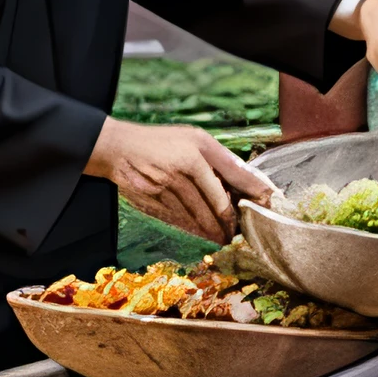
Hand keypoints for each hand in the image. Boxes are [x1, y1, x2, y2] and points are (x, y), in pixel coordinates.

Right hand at [86, 118, 275, 243]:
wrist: (115, 148)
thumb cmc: (161, 140)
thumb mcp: (195, 138)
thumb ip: (223, 158)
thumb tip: (252, 182)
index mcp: (195, 155)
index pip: (229, 184)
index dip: (247, 200)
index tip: (262, 209)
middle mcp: (180, 174)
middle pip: (213, 207)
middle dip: (229, 225)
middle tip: (240, 234)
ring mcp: (163, 190)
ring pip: (196, 218)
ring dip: (212, 231)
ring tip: (223, 238)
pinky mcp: (150, 203)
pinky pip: (177, 221)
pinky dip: (192, 229)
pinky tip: (201, 233)